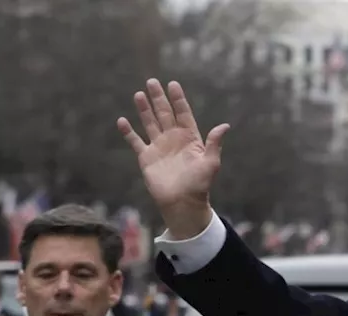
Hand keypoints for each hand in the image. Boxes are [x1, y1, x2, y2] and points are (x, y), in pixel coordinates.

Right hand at [117, 79, 228, 239]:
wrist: (183, 203)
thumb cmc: (200, 185)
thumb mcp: (211, 163)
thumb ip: (214, 143)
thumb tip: (225, 125)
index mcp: (190, 139)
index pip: (183, 114)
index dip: (178, 100)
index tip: (173, 84)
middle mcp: (173, 140)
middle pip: (165, 114)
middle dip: (159, 98)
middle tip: (152, 81)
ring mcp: (159, 147)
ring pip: (150, 123)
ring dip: (144, 110)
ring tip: (139, 94)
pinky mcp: (146, 158)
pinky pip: (135, 142)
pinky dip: (128, 132)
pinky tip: (122, 121)